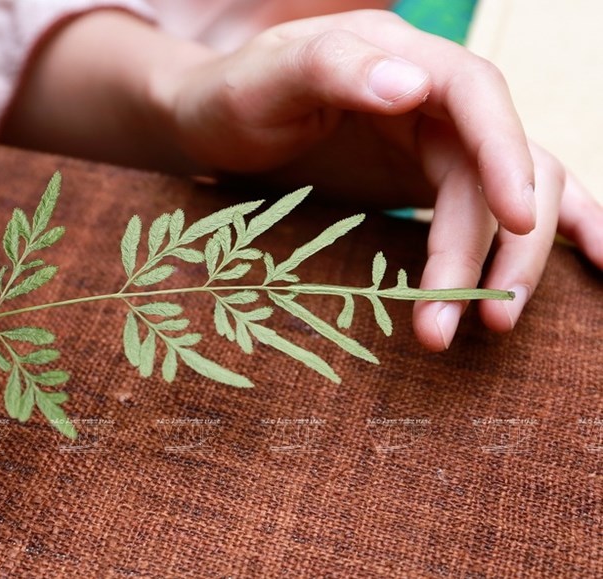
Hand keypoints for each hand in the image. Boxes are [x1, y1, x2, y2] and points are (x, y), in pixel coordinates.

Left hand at [151, 10, 602, 348]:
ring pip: (505, 198)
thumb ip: (331, 69)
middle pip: (501, 165)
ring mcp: (435, 141)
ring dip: (504, 264)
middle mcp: (433, 97)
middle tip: (467, 320)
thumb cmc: (230, 96)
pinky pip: (495, 207)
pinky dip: (545, 236)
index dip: (506, 155)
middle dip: (495, 245)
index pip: (478, 95)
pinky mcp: (427, 180)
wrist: (210, 124)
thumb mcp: (267, 78)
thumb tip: (413, 84)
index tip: (517, 219)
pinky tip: (592, 264)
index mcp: (400, 55)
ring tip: (478, 328)